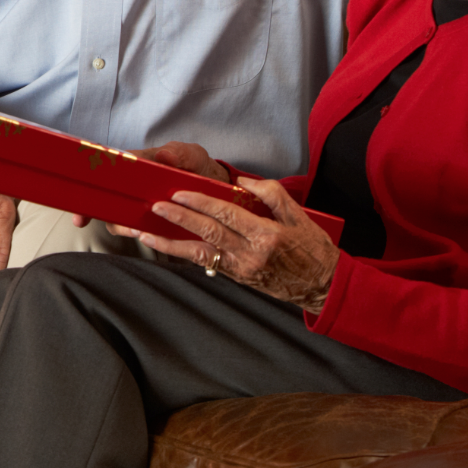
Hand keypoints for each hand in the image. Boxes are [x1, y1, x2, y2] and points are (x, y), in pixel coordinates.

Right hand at [71, 141, 229, 227]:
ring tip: (133, 229)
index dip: (90, 178)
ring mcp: (141, 205)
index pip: (108, 168)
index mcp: (139, 164)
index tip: (81, 188)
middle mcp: (135, 185)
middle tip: (82, 219)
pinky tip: (143, 236)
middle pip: (106, 196)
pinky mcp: (151, 222)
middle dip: (90, 207)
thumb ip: (181, 154)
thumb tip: (165, 155)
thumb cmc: (199, 167)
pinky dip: (133, 233)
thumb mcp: (193, 156)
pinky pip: (135, 228)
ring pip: (117, 215)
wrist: (217, 189)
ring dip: (118, 224)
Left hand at [136, 178, 338, 313]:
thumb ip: (272, 194)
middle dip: (180, 219)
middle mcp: (250, 255)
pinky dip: (180, 254)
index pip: (228, 216)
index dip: (202, 204)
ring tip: (145, 231)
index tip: (180, 194)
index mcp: (267, 236)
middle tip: (157, 207)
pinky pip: (203, 263)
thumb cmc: (312, 247)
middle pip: (209, 233)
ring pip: (199, 253)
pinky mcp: (235, 277)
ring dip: (170, 243)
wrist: (322, 285)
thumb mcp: (299, 216)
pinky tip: (162, 245)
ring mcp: (241, 269)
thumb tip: (242, 182)